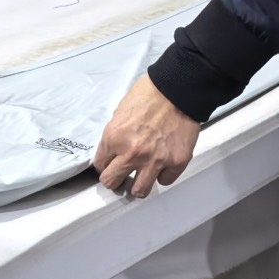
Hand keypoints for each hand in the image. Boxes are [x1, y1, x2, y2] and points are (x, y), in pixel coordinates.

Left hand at [93, 76, 200, 198]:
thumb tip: (114, 151)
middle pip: (112, 182)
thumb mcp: (121, 111)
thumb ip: (116, 135)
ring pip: (139, 191)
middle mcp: (132, 153)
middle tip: (121, 175)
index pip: (100, 165)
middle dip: (115, 179)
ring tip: (142, 177)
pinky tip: (163, 163)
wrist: (179, 88)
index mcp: (114, 138)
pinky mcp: (176, 161)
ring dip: (138, 184)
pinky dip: (163, 174)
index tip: (111, 162)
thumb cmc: (151, 93)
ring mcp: (156, 160)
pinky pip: (165, 180)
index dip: (105, 164)